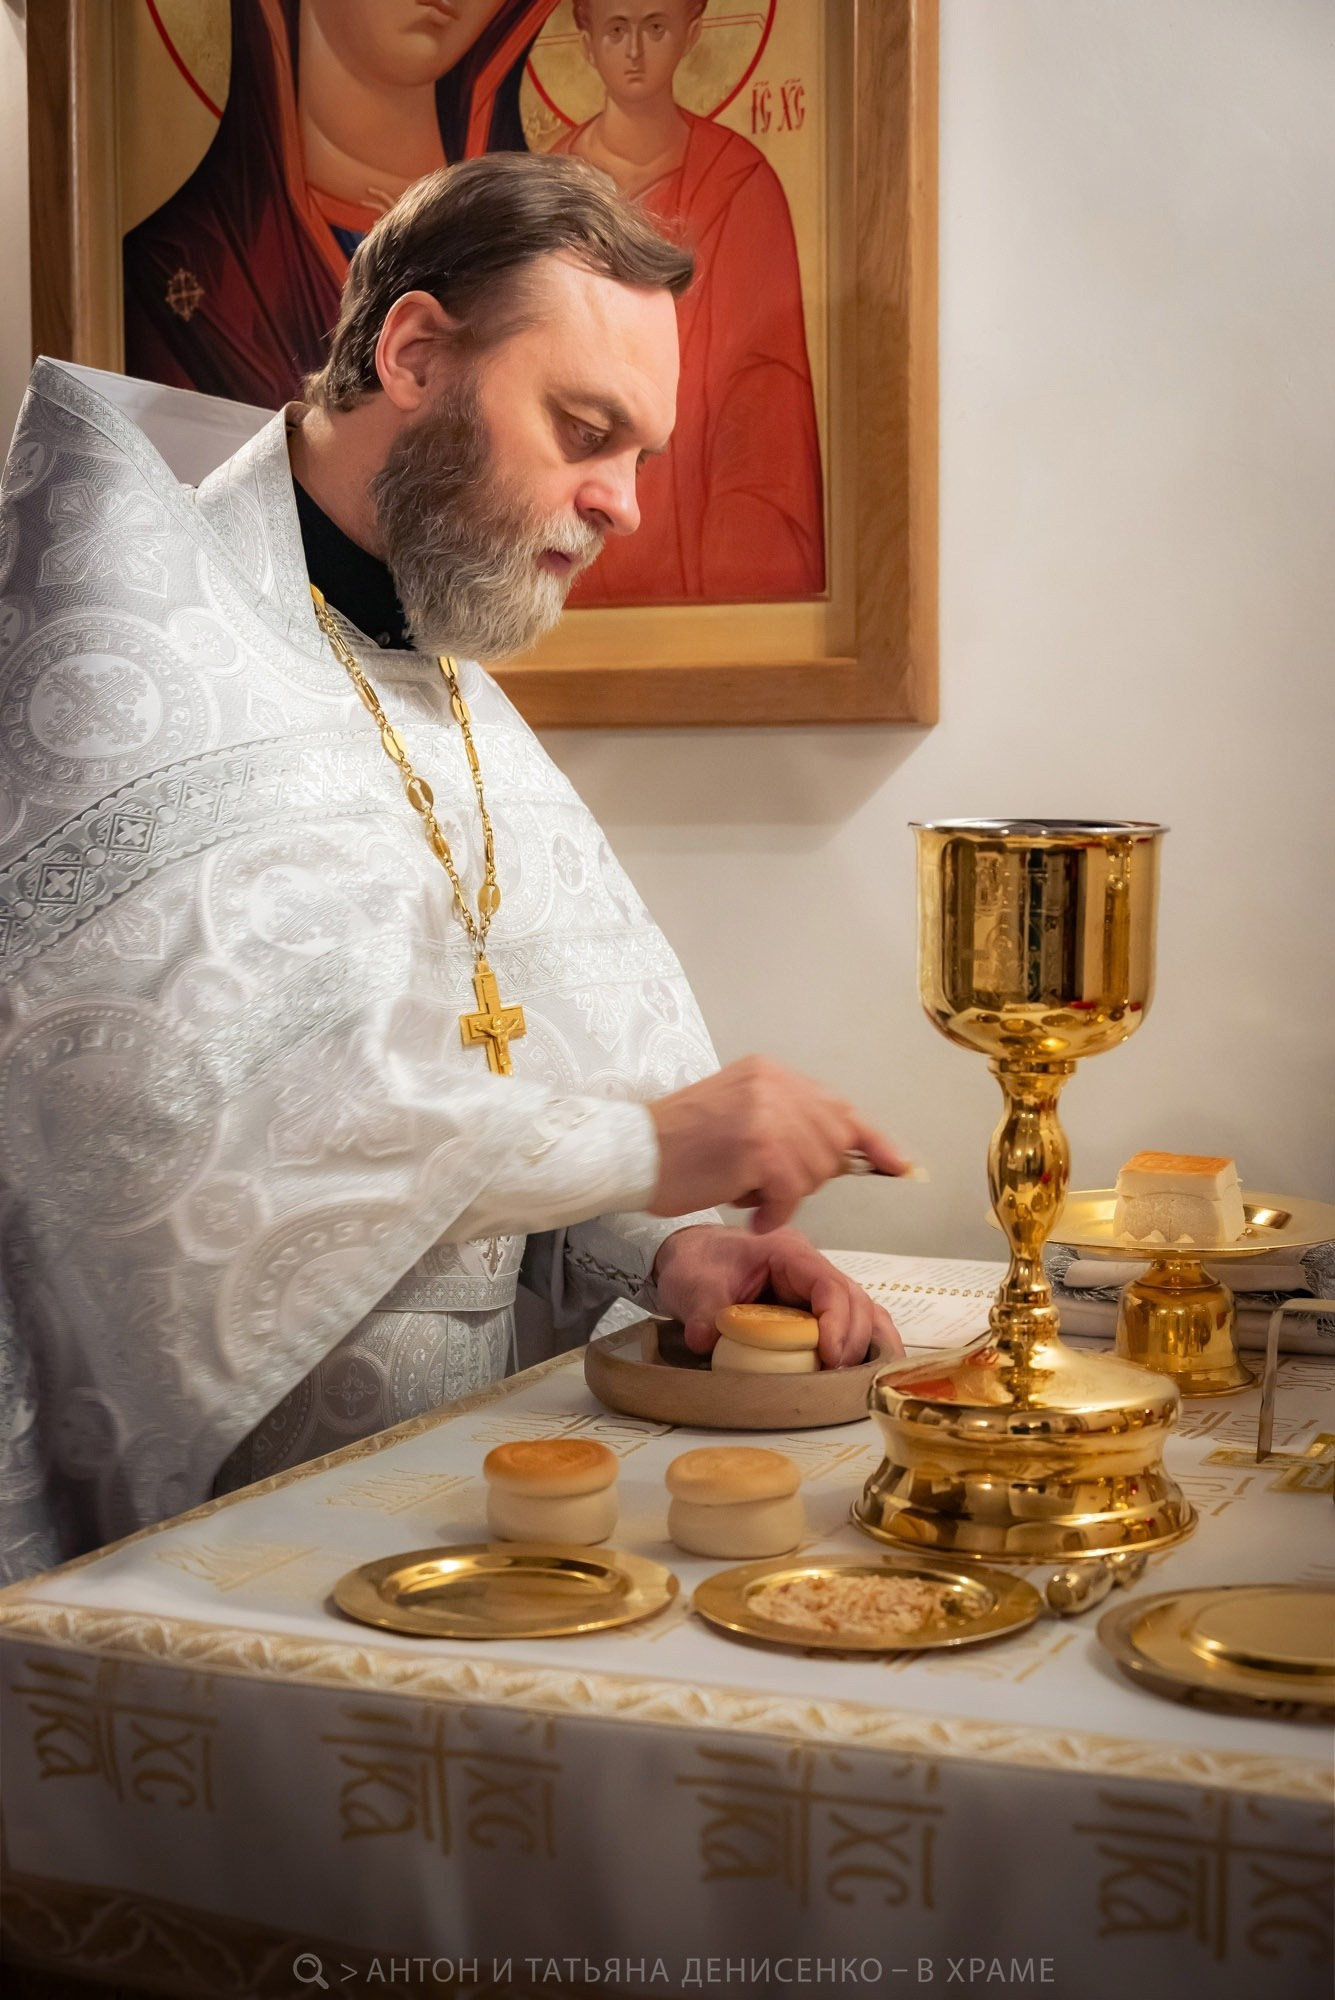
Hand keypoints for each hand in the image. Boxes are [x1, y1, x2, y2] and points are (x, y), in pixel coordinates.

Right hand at [647, 1056, 907, 1234]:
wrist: (632, 1152)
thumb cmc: (679, 1146)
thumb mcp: (740, 1114)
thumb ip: (789, 1124)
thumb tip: (852, 1155)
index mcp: (771, 1073)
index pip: (839, 1107)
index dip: (873, 1141)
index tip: (900, 1165)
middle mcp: (774, 1085)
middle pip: (834, 1144)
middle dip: (813, 1176)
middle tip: (772, 1186)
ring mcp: (767, 1113)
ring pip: (814, 1171)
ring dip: (787, 1195)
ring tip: (748, 1192)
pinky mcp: (757, 1147)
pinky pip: (791, 1193)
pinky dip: (774, 1212)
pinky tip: (749, 1212)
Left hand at [651, 1223, 902, 1369]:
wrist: (691, 1256)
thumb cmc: (698, 1262)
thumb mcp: (693, 1284)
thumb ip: (703, 1310)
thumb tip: (705, 1339)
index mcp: (787, 1253)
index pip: (828, 1283)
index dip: (837, 1320)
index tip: (830, 1356)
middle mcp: (810, 1267)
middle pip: (854, 1299)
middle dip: (852, 1339)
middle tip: (837, 1375)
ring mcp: (815, 1287)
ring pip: (861, 1310)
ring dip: (863, 1344)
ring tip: (857, 1379)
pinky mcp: (813, 1307)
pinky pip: (851, 1320)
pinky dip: (861, 1342)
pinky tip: (866, 1371)